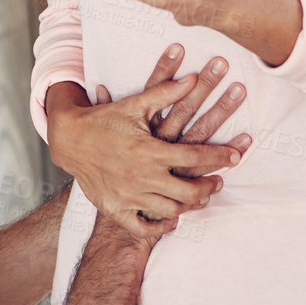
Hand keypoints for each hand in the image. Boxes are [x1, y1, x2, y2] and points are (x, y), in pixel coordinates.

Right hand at [46, 45, 250, 241]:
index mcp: (149, 151)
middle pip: (189, 192)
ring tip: (200, 197)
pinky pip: (142, 226)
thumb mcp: (134, 105)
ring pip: (171, 210)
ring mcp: (128, 196)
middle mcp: (141, 177)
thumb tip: (193, 78)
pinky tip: (172, 219)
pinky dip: (160, 226)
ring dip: (190, 205)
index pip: (195, 157)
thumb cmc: (103, 119)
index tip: (236, 156)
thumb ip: (165, 92)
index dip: (219, 156)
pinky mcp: (115, 208)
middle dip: (209, 187)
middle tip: (218, 181)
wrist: (69, 139)